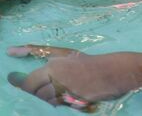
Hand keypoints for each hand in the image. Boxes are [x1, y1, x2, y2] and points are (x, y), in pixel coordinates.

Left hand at [7, 45, 141, 107]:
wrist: (115, 72)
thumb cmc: (89, 60)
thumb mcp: (65, 53)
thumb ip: (39, 51)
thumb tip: (11, 50)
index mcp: (54, 68)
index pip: (28, 83)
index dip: (21, 83)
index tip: (13, 79)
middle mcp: (58, 83)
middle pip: (37, 94)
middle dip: (38, 89)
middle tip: (47, 81)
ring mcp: (67, 95)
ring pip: (47, 101)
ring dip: (50, 95)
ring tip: (60, 86)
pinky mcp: (76, 104)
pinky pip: (60, 105)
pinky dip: (60, 100)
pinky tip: (66, 93)